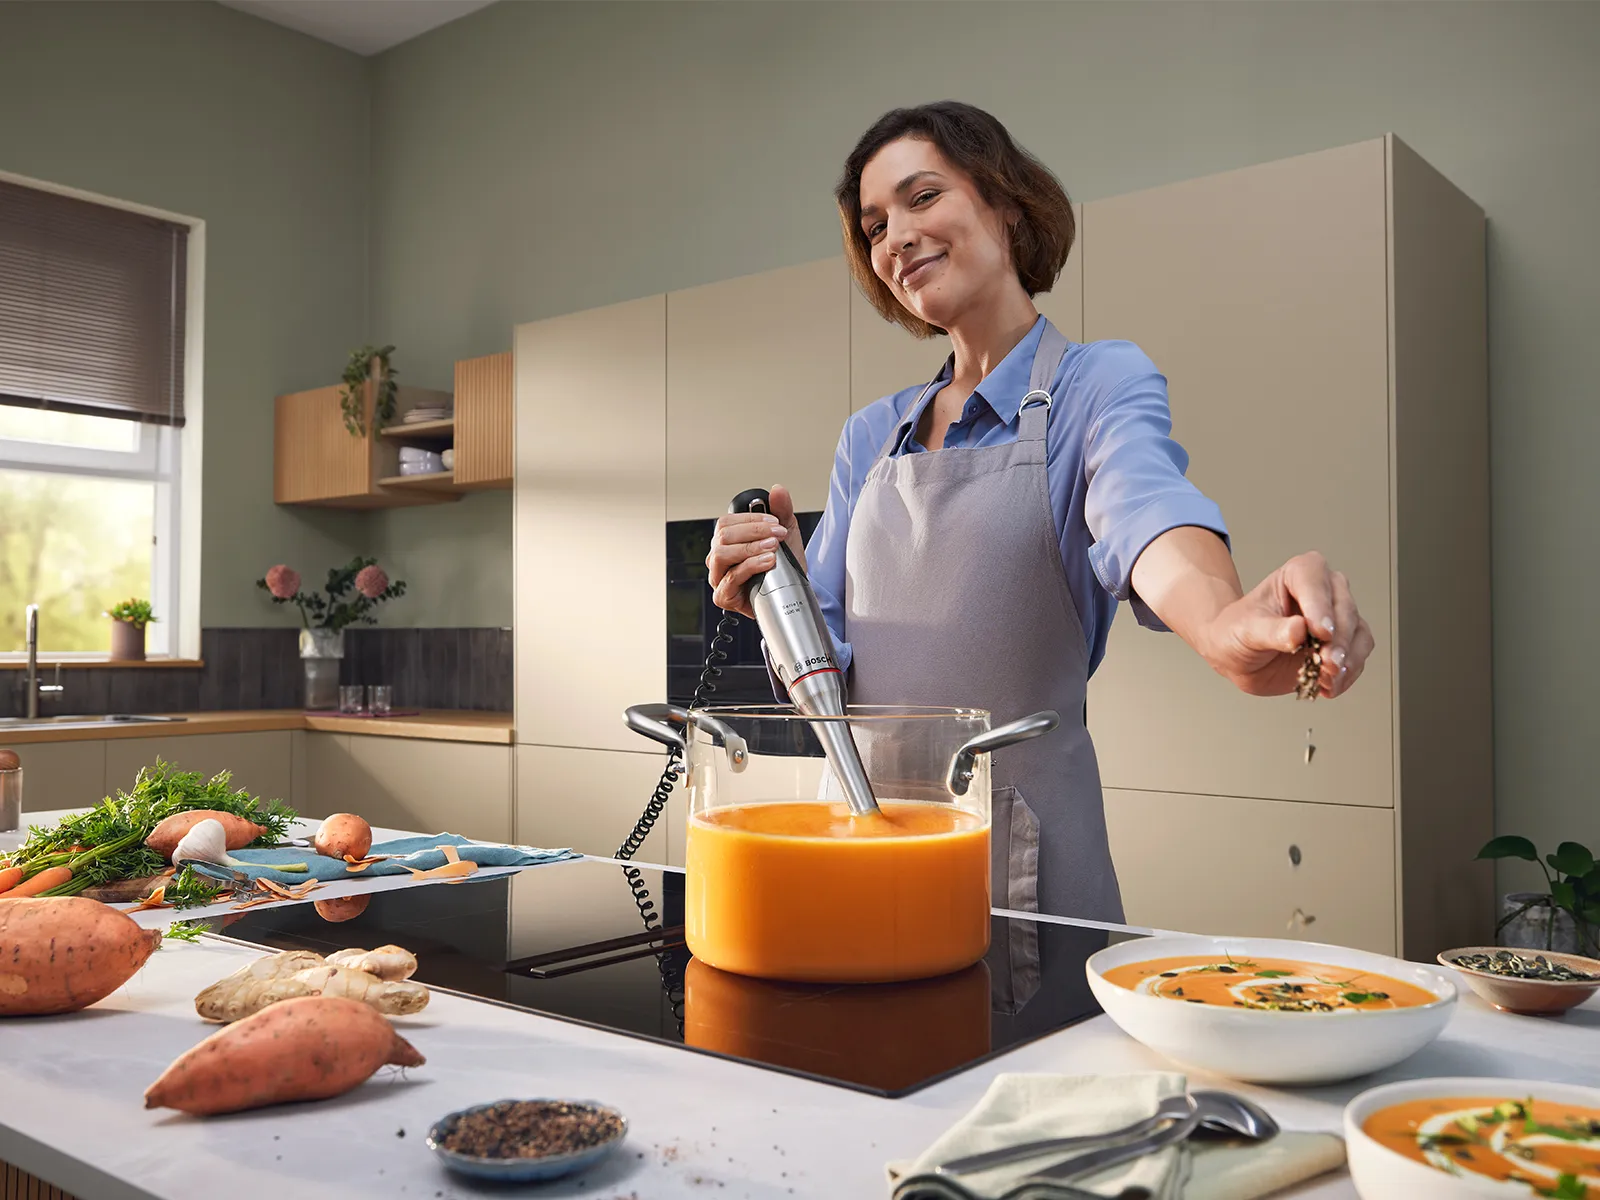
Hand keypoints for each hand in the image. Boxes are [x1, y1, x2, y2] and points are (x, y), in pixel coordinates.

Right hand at [706, 484, 804, 617]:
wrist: (794, 596)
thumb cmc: (785, 568)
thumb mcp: (786, 535)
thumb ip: (781, 511)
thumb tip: (778, 490)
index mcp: (727, 542)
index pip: (727, 523)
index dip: (750, 519)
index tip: (775, 521)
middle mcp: (719, 558)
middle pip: (723, 537)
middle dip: (753, 532)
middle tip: (777, 534)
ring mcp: (718, 578)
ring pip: (721, 555)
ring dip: (750, 548)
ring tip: (772, 548)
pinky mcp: (724, 596)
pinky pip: (730, 578)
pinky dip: (750, 567)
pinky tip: (767, 562)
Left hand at [1201, 552, 1374, 698]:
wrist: (1237, 655)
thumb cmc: (1236, 632)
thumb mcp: (1245, 630)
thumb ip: (1271, 631)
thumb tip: (1299, 630)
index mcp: (1297, 574)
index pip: (1315, 581)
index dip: (1320, 606)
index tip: (1320, 632)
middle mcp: (1324, 591)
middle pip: (1345, 608)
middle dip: (1340, 639)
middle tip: (1328, 662)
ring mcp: (1336, 618)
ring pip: (1358, 634)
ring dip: (1348, 659)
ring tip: (1327, 678)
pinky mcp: (1343, 644)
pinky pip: (1357, 657)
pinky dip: (1346, 674)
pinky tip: (1328, 686)